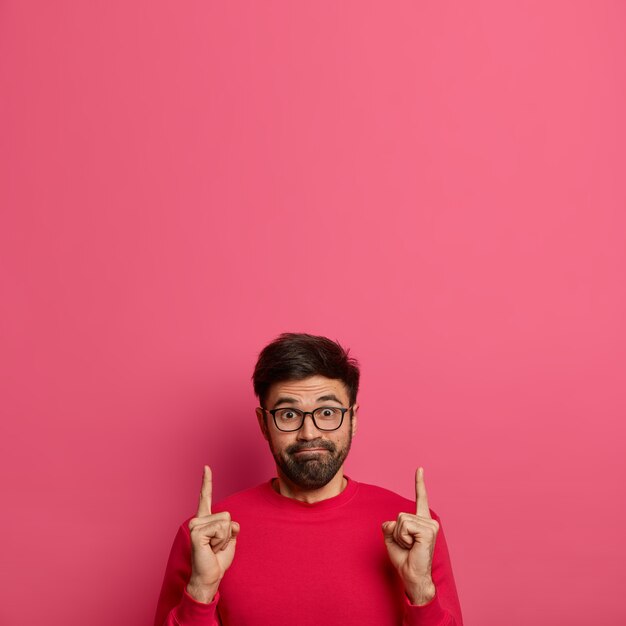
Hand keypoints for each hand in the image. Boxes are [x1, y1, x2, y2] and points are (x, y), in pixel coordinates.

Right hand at [186, 466, 239, 602]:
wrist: (210, 577)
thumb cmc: (218, 560)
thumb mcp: (230, 540)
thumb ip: (232, 527)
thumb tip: (233, 523)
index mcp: (205, 519)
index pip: (205, 497)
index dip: (207, 482)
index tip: (206, 467)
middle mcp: (198, 519)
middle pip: (228, 515)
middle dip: (228, 533)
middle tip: (216, 546)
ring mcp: (195, 525)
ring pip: (225, 522)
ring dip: (224, 539)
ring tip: (213, 548)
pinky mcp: (196, 532)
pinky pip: (220, 529)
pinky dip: (220, 541)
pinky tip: (210, 549)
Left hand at [382, 467, 438, 604]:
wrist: (412, 576)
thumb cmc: (404, 560)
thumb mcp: (391, 539)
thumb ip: (389, 526)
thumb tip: (390, 522)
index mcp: (421, 521)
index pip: (420, 498)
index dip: (419, 483)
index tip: (419, 468)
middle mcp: (428, 521)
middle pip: (399, 515)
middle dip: (396, 532)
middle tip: (407, 546)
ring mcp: (430, 525)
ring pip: (401, 520)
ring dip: (399, 536)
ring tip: (409, 547)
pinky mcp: (428, 531)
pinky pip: (404, 526)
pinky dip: (403, 537)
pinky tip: (412, 546)